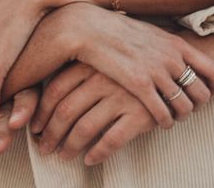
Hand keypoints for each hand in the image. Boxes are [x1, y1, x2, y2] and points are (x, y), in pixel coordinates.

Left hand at [30, 62, 157, 165]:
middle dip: (51, 133)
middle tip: (44, 147)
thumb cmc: (135, 61)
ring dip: (69, 146)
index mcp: (93, 60)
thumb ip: (83, 67)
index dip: (42, 111)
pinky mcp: (140, 113)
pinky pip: (111, 140)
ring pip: (84, 127)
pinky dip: (97, 153)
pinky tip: (90, 159)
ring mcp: (122, 94)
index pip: (56, 88)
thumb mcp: (107, 55)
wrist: (177, 63)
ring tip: (63, 156)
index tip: (36, 126)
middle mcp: (104, 76)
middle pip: (65, 110)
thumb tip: (51, 92)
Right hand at [48, 3, 213, 128]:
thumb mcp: (152, 33)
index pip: (212, 69)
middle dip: (199, 105)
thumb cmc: (121, 31)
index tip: (211, 94)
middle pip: (201, 93)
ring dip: (182, 116)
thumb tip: (182, 55)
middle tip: (190, 109)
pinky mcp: (139, 85)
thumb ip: (169, 46)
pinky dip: (166, 121)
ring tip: (175, 117)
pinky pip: (163, 113)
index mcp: (177, 43)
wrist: (92, 28)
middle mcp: (172, 57)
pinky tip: (161, 122)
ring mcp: (156, 71)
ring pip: (184, 106)